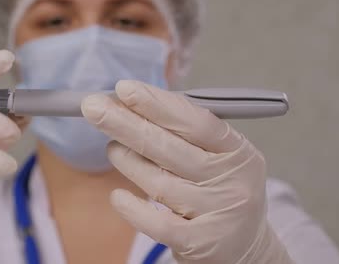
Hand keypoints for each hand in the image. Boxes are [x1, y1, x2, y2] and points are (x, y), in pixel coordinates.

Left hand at [82, 80, 293, 263]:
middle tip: (92, 107)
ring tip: (111, 148)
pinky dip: (133, 208)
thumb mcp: (219, 158)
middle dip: (127, 124)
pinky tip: (117, 196)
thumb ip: (185, 135)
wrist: (246, 250)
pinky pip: (157, 223)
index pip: (197, 122)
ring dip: (127, 161)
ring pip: (159, 183)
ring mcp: (217, 213)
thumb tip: (132, 105)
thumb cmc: (221, 192)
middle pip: (170, 148)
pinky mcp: (200, 244)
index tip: (124, 89)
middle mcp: (231, 181)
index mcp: (238, 152)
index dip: (158, 104)